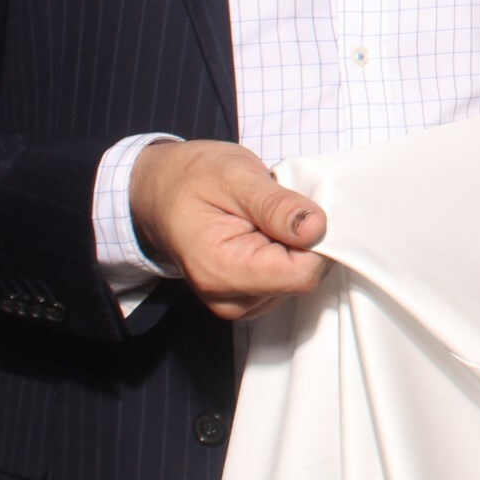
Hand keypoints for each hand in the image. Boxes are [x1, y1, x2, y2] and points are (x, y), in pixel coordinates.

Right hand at [129, 140, 328, 319]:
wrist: (161, 191)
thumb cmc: (193, 178)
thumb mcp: (236, 176)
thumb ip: (276, 206)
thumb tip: (317, 228)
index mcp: (221, 269)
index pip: (300, 274)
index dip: (318, 240)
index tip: (306, 207)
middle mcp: (228, 299)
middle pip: (302, 278)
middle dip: (304, 239)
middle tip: (278, 205)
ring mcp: (238, 303)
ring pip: (298, 279)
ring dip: (295, 245)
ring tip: (264, 216)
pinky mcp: (247, 298)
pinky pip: (287, 279)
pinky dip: (286, 252)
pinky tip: (264, 231)